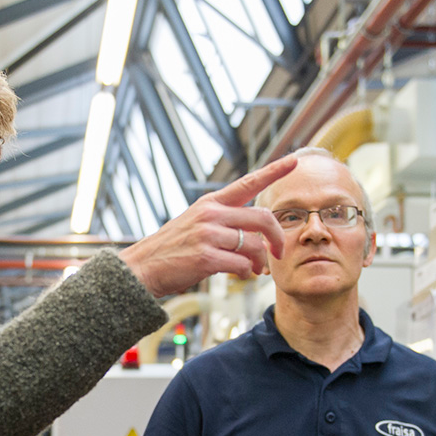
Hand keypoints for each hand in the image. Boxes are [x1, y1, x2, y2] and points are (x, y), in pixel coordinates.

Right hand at [119, 155, 296, 296]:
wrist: (142, 268)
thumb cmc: (172, 250)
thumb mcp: (195, 224)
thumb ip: (223, 222)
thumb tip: (254, 237)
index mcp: (210, 203)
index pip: (248, 183)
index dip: (273, 171)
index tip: (293, 161)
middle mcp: (211, 214)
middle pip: (262, 218)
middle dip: (276, 237)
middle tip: (278, 253)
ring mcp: (208, 235)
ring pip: (254, 245)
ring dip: (259, 262)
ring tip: (254, 270)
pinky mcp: (206, 257)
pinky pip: (241, 264)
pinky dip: (245, 272)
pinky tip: (240, 274)